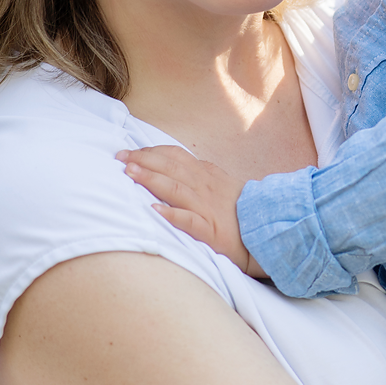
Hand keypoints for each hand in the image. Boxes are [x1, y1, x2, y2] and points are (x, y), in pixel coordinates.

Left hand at [117, 145, 266, 277]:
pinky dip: (171, 214)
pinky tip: (154, 210)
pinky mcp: (210, 231)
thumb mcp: (219, 184)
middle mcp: (204, 187)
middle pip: (170, 168)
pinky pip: (189, 221)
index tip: (128, 152)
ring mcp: (207, 208)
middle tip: (119, 158)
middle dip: (143, 161)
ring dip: (151, 179)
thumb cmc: (239, 210)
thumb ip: (196, 174)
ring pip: (176, 189)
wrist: (266, 231)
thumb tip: (171, 164)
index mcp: (206, 174)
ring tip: (130, 174)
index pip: (175, 156)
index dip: (150, 152)